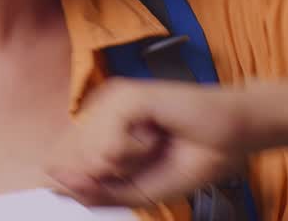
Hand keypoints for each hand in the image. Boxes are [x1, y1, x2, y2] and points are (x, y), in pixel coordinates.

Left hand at [44, 77, 252, 208]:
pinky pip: (110, 146)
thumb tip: (56, 181)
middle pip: (77, 167)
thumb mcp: (136, 190)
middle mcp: (98, 111)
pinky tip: (156, 133)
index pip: (65, 165)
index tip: (125, 175)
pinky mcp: (125, 96)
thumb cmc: (188, 160)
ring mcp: (110, 101)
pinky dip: (137, 151)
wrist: (232, 142)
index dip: (88, 185)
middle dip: (114, 176)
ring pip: (91, 157)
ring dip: (129, 164)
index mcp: (98, 129)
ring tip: (153, 144)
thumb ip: (96, 191)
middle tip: (147, 158)